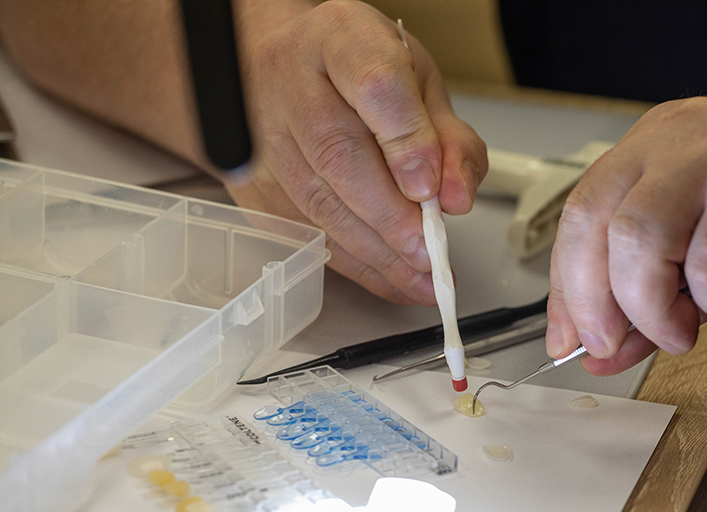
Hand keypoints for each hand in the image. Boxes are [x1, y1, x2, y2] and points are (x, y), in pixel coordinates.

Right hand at [230, 0, 486, 303]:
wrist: (286, 67)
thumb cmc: (357, 72)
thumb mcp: (419, 86)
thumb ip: (449, 140)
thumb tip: (455, 197)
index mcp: (340, 39)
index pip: (375, 85)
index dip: (406, 141)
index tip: (431, 188)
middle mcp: (289, 78)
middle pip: (337, 153)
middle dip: (389, 215)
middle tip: (428, 250)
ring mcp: (260, 130)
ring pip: (315, 200)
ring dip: (373, 251)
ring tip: (418, 276)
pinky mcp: (251, 180)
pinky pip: (302, 230)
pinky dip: (352, 263)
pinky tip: (388, 277)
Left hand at [546, 97, 706, 374]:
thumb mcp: (704, 270)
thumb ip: (647, 305)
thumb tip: (596, 349)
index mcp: (657, 146)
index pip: (581, 213)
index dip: (568, 286)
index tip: (570, 338)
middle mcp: (684, 139)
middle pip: (601, 224)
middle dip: (603, 303)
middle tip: (621, 343)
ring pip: (646, 241)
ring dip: (660, 307)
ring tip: (694, 321)